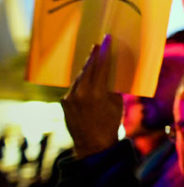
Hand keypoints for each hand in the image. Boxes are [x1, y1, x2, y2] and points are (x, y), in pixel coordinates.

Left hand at [61, 35, 122, 157]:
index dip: (104, 53)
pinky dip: (81, 81)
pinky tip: (86, 76)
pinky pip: (74, 87)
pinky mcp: (64, 102)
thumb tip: (111, 73)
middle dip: (93, 56)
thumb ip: (112, 87)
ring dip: (86, 68)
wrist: (92, 144)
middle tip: (97, 45)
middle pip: (88, 69)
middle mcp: (80, 93)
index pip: (101, 67)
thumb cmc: (110, 124)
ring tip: (92, 58)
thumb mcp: (117, 104)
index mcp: (97, 93)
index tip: (106, 42)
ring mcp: (70, 98)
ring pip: (79, 77)